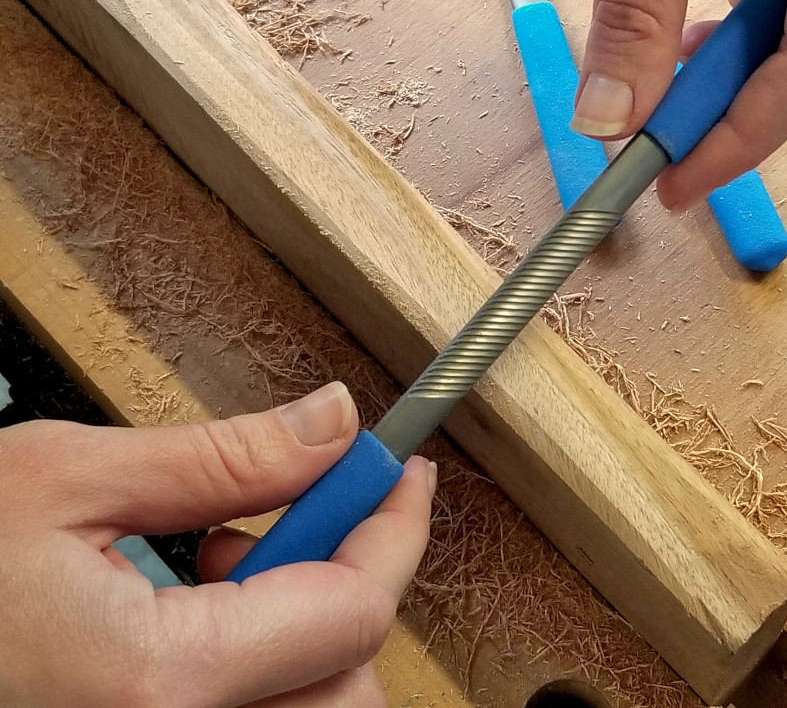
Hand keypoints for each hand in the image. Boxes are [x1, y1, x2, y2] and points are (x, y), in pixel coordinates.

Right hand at [0, 382, 435, 706]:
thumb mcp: (64, 477)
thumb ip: (220, 457)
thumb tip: (331, 424)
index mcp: (153, 687)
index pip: (352, 610)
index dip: (394, 528)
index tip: (405, 473)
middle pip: (348, 679)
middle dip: (350, 579)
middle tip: (304, 508)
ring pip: (312, 704)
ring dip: (310, 619)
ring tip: (230, 551)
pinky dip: (268, 654)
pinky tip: (206, 598)